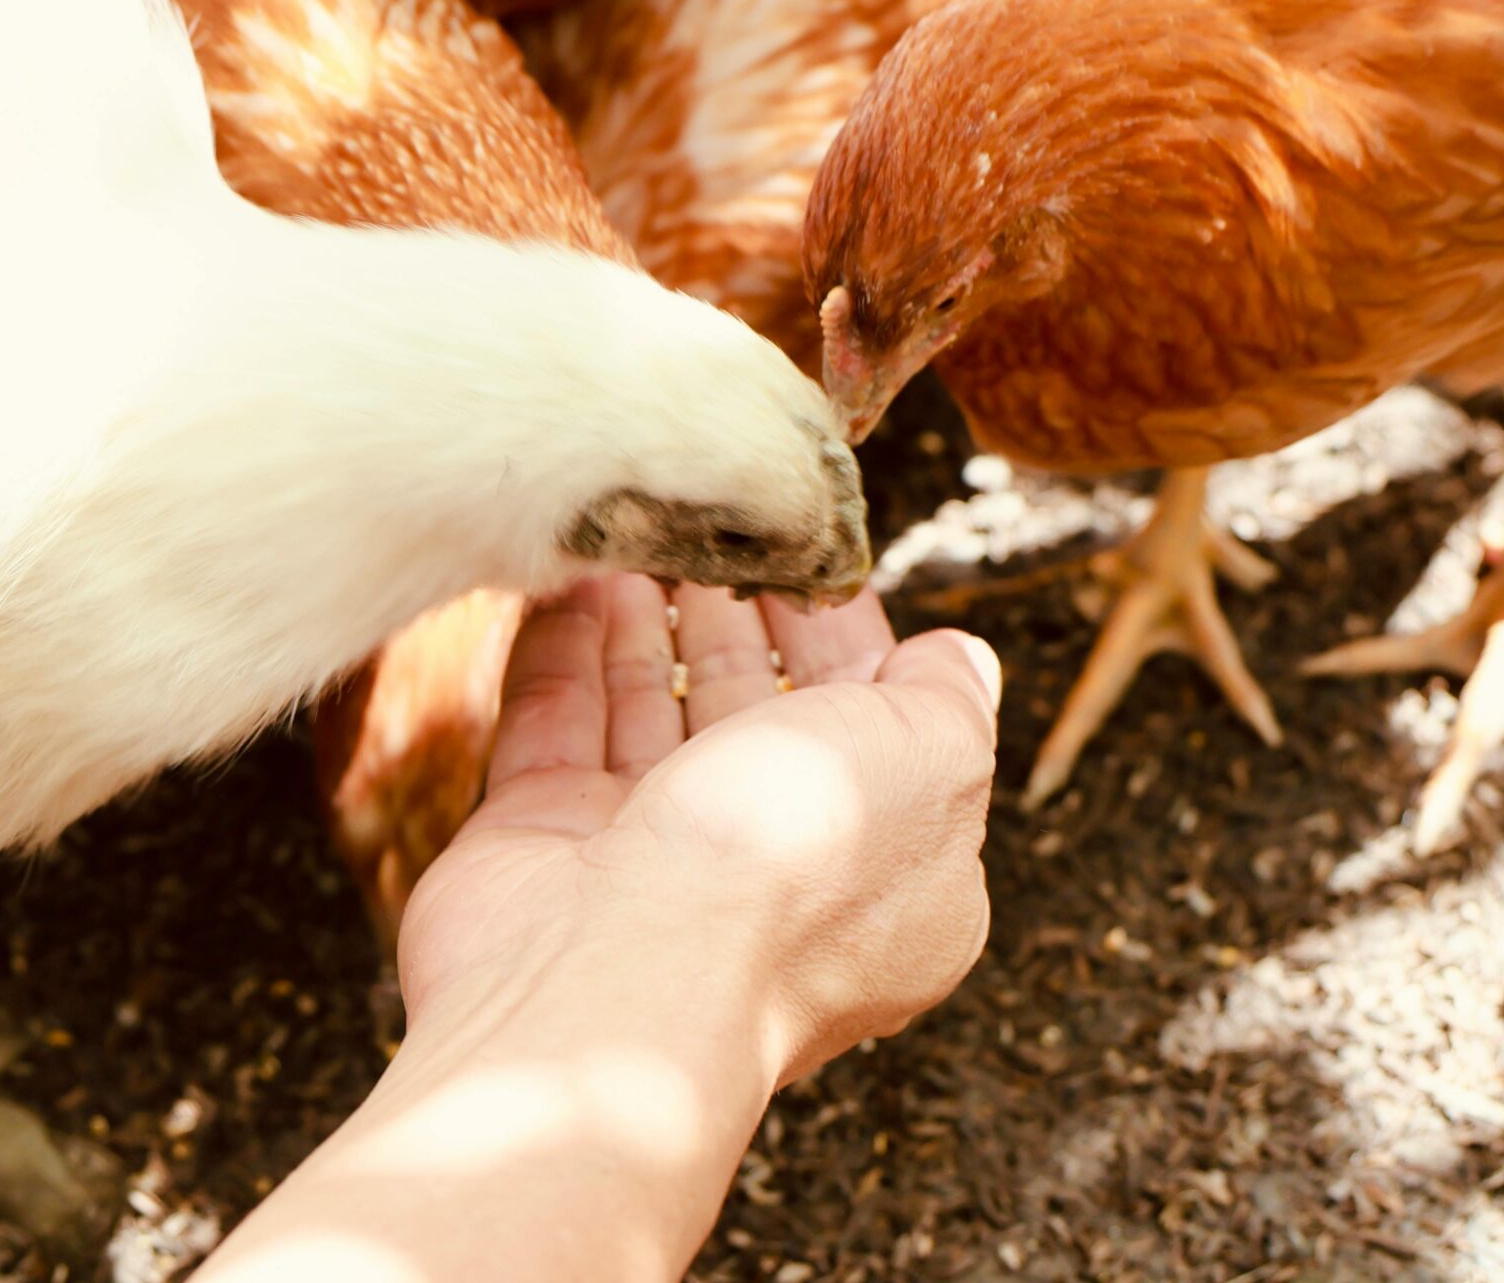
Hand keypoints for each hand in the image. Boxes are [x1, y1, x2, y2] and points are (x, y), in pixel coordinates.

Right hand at [397, 575, 1001, 1084]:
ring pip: (648, 715)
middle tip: (707, 521)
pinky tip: (568, 572)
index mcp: (889, 877)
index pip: (874, 731)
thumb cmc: (794, 864)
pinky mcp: (540, 849)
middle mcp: (770, 877)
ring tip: (633, 532)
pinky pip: (556, 725)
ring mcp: (646, 867)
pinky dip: (563, 648)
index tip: (808, 545)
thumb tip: (963, 656)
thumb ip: (949, 700)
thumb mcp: (929, 758)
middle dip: (734, 617)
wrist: (618, 982)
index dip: (844, 635)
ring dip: (643, 620)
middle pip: (754, 717)